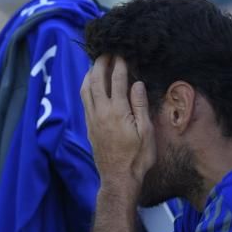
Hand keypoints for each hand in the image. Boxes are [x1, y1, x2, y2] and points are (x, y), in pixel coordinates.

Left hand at [80, 54, 155, 190]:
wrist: (118, 179)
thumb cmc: (137, 158)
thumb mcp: (146, 132)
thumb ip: (140, 106)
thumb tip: (136, 84)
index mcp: (118, 112)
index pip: (117, 81)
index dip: (120, 65)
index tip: (122, 53)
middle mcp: (101, 113)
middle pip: (97, 80)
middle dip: (101, 63)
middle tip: (106, 51)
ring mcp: (93, 120)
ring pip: (86, 90)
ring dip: (90, 74)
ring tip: (95, 64)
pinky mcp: (89, 127)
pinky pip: (84, 101)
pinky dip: (86, 88)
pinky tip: (91, 85)